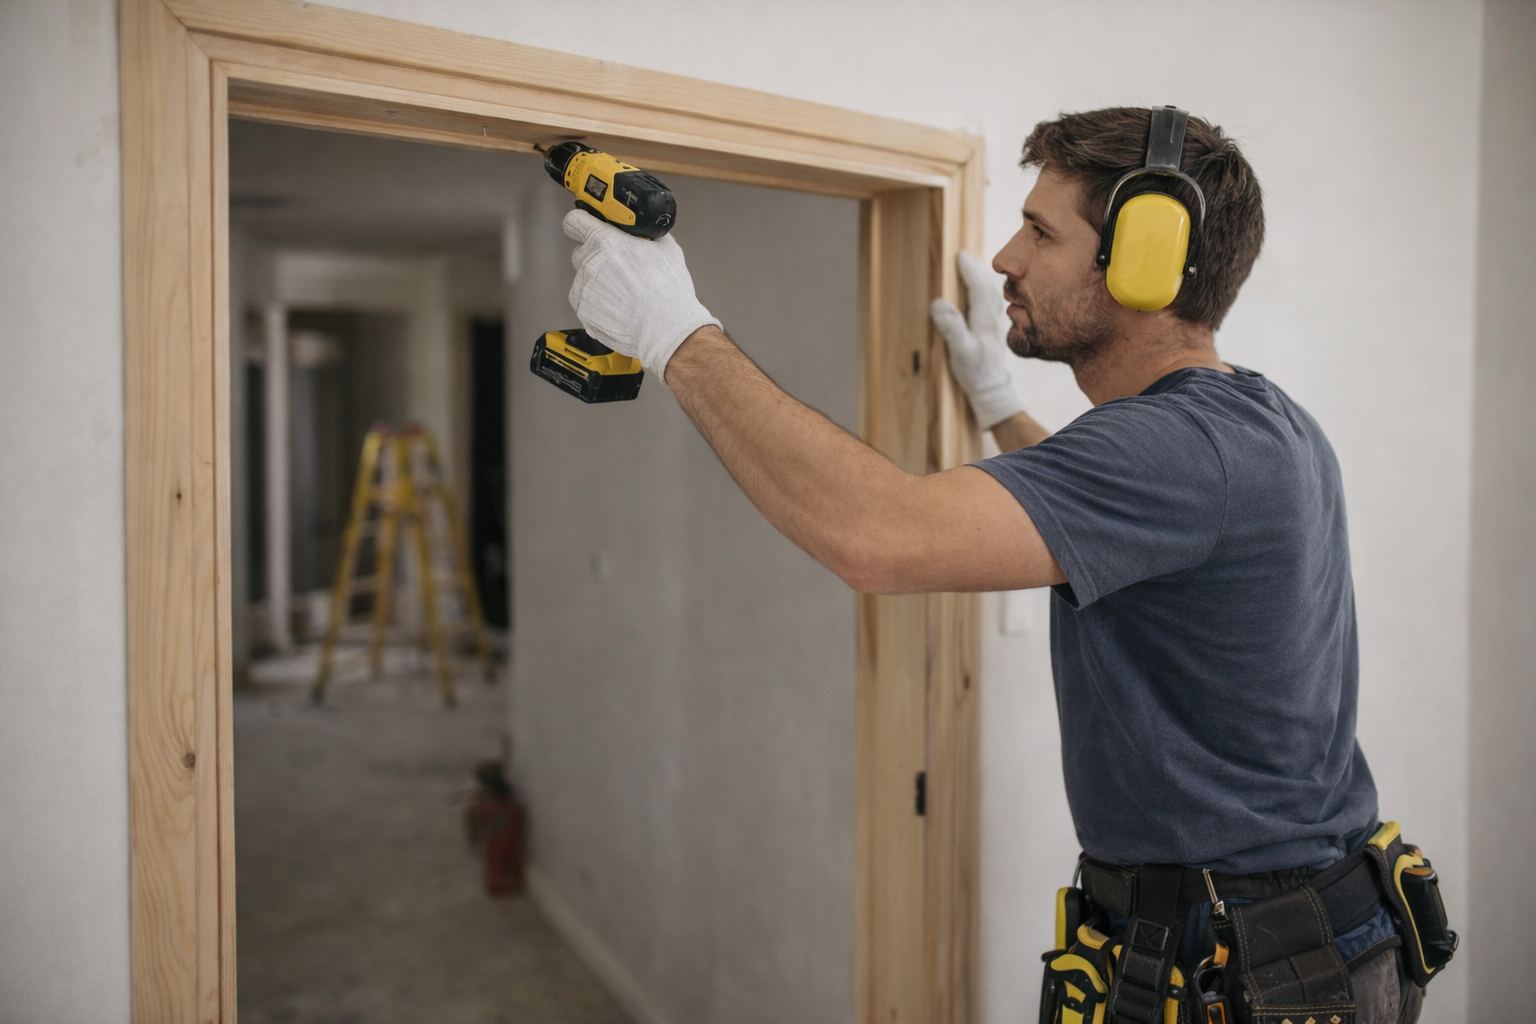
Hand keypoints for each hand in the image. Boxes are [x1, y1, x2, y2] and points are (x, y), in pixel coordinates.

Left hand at [563, 209, 722, 379]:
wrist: (666, 329)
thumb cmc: (667, 292)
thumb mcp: (667, 249)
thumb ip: (647, 235)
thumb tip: (644, 231)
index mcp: (605, 241)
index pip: (574, 221)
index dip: (580, 222)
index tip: (585, 225)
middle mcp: (589, 263)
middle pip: (581, 252)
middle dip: (596, 256)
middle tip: (618, 267)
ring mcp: (583, 289)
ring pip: (584, 278)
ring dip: (599, 282)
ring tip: (624, 293)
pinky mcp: (583, 311)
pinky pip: (585, 301)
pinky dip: (598, 303)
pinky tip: (619, 307)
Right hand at [929, 250, 1025, 429]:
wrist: (991, 391)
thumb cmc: (974, 372)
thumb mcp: (960, 351)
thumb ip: (951, 327)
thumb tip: (939, 303)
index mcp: (984, 319)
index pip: (979, 287)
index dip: (969, 270)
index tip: (960, 256)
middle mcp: (991, 320)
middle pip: (987, 288)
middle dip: (976, 271)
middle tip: (964, 257)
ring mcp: (992, 327)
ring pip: (990, 297)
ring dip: (981, 282)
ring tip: (971, 271)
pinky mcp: (990, 335)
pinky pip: (988, 307)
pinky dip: (983, 295)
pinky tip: (977, 298)